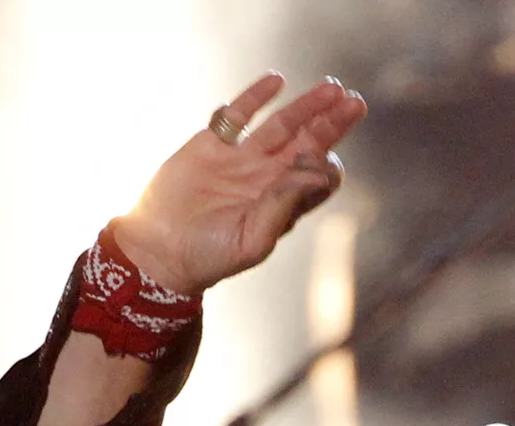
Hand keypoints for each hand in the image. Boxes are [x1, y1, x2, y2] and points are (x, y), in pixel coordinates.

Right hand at [113, 73, 367, 294]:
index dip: (328, 164)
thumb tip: (319, 173)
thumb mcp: (252, 240)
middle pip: (308, 143)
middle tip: (356, 102)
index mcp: (282, 204)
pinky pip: (239, 114)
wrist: (158, 250)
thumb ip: (284, 206)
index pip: (319, 176)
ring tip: (333, 87)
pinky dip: (257, 96)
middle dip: (332, 123)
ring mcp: (241, 159)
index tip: (325, 159)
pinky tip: (277, 81)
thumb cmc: (208, 256)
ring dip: (306, 106)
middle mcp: (267, 178)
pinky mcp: (211, 144)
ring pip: (282, 124)